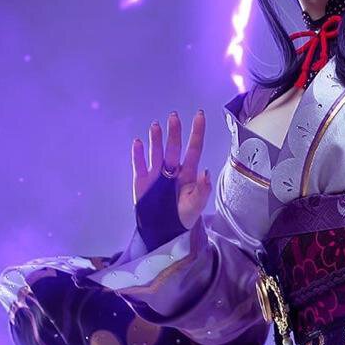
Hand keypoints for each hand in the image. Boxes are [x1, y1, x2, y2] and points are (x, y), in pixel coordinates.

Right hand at [132, 110, 211, 229]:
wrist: (164, 230)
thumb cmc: (184, 216)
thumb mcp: (197, 205)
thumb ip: (202, 189)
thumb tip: (206, 171)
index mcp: (188, 173)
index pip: (194, 149)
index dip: (197, 132)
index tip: (200, 115)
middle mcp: (172, 169)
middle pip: (174, 147)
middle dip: (175, 132)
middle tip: (174, 116)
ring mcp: (156, 173)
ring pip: (157, 152)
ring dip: (156, 139)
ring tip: (156, 126)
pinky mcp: (142, 180)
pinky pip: (139, 164)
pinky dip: (138, 154)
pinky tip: (138, 142)